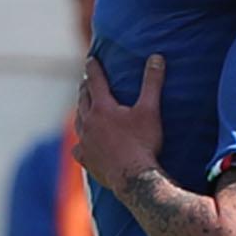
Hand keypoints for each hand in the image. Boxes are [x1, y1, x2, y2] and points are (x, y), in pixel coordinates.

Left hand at [72, 49, 166, 195]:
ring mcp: (85, 142)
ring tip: (84, 108)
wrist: (134, 178)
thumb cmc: (143, 143)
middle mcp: (88, 122)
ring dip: (81, 111)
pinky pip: (79, 147)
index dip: (94, 69)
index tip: (90, 59)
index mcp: (102, 107)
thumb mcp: (150, 110)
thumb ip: (152, 82)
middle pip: (83, 99)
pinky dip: (81, 142)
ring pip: (78, 121)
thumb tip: (157, 57)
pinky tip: (82, 144)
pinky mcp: (86, 159)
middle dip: (85, 88)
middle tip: (86, 82)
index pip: (95, 81)